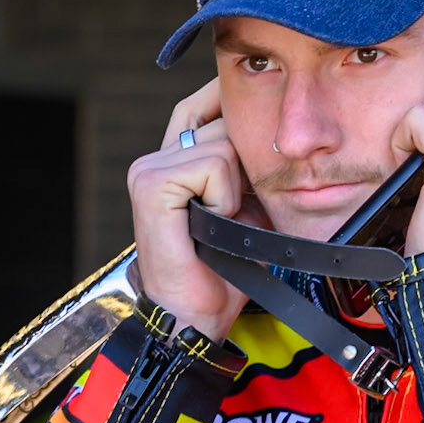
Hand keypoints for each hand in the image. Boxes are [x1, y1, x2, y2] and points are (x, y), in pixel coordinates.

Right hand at [127, 81, 251, 340]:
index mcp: (170, 162)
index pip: (200, 105)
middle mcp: (153, 159)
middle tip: (236, 212)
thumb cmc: (223, 273)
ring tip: (221, 224)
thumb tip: (275, 131)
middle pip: (222, 123)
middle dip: (246, 167)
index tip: (257, 120)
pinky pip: (213, 165)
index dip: (229, 106)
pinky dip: (224, 199)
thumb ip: (247, 169)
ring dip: (236, 191)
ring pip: (223, 145)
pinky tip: (211, 225)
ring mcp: (148, 169)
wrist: (196, 317)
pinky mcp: (152, 183)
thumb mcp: (245, 210)